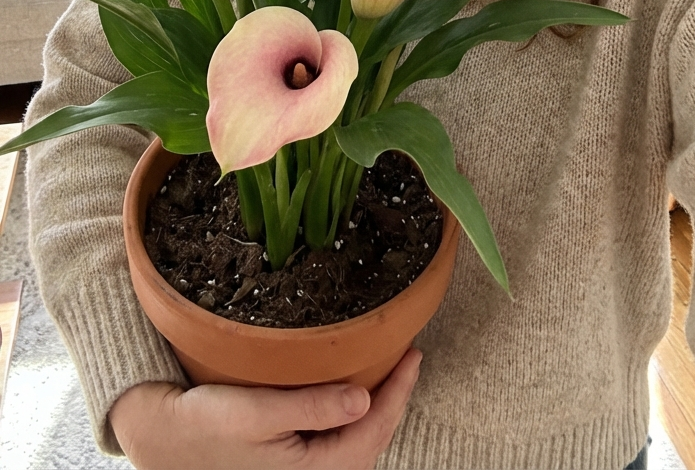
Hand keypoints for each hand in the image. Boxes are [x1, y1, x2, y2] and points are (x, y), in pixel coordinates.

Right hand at [109, 348, 421, 469]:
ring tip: (385, 375)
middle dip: (392, 402)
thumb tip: (365, 397)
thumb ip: (313, 406)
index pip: (373, 430)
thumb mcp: (260, 410)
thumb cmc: (204, 425)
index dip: (399, 392)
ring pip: (352, 446)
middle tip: (408, 360)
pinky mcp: (286, 466)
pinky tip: (347, 396)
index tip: (415, 355)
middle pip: (369, 442)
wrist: (160, 439)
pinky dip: (347, 419)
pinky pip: (332, 445)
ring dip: (372, 412)